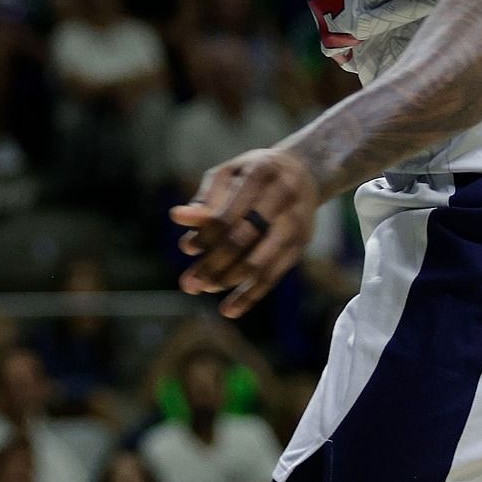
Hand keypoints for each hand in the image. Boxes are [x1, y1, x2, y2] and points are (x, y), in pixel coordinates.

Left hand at [170, 146, 319, 315]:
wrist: (303, 172)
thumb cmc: (254, 174)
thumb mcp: (229, 175)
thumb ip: (205, 198)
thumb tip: (177, 217)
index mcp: (260, 174)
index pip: (227, 214)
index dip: (205, 235)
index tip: (187, 249)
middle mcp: (282, 197)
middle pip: (242, 239)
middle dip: (212, 264)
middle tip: (189, 283)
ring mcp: (295, 223)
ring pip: (259, 262)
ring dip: (228, 280)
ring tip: (204, 289)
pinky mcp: (301, 244)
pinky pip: (274, 275)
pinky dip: (251, 295)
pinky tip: (230, 309)